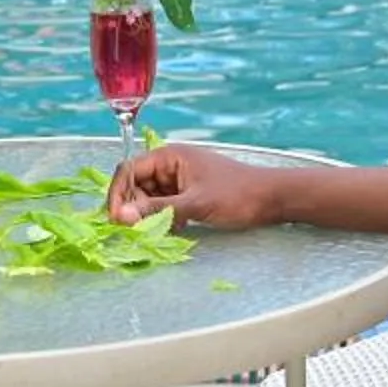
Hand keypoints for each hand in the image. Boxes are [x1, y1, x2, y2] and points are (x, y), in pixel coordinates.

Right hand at [109, 143, 284, 229]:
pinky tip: (176, 229)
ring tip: (161, 230)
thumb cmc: (237, 195)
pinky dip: (163, 219)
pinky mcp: (188, 195)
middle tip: (138, 230)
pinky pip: (164, 206)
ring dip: (149, 216)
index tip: (114, 219)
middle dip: (134, 208)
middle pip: (136, 186)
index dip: (118, 194)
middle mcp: (171, 165)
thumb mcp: (195, 204)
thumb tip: (120, 216)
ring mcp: (180, 180)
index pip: (129, 170)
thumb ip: (157, 210)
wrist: (273, 199)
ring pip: (149, 199)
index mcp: (170, 156)